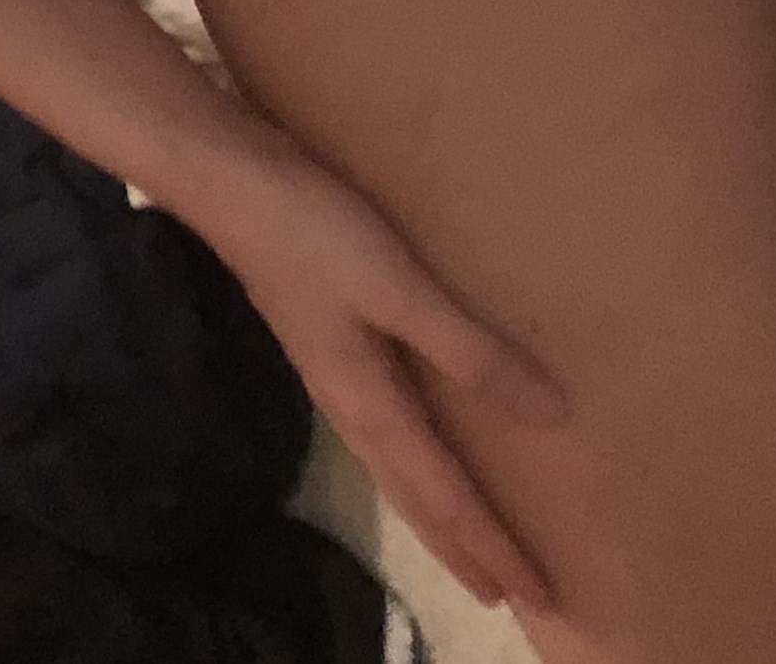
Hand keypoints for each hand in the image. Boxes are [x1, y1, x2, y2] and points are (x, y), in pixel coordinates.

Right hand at [183, 128, 571, 616]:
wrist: (222, 178)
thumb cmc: (311, 231)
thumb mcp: (397, 287)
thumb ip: (469, 350)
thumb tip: (552, 418)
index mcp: (370, 401)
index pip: (444, 494)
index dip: (492, 545)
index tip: (539, 596)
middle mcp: (351, 403)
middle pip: (415, 496)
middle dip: (464, 547)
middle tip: (512, 597)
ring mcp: (334, 374)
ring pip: (397, 469)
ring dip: (437, 513)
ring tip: (469, 543)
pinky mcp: (328, 343)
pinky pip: (386, 432)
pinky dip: (415, 465)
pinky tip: (418, 445)